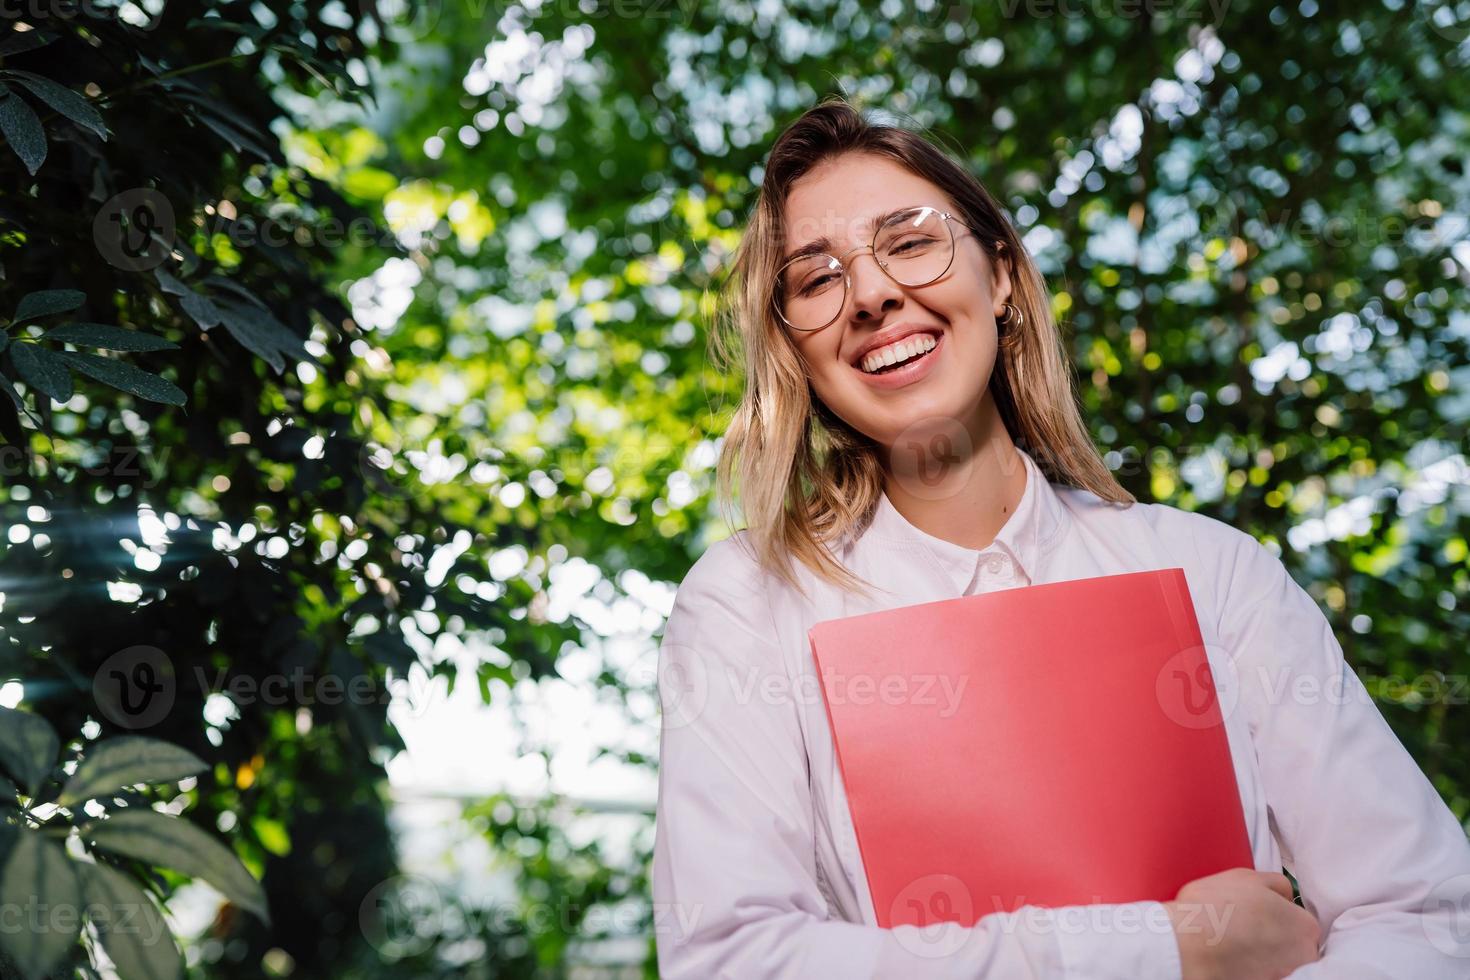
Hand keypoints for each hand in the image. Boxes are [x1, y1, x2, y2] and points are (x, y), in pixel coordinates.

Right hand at [1163, 868, 1321, 979]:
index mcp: (1305, 925)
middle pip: (1293, 942)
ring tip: (1235, 941)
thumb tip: (1284, 893)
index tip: (1258, 912)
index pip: (1299, 919)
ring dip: (1262, 952)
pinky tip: (1234, 957)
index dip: (1276, 914)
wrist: (1189, 945)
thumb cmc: (1215, 908)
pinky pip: (1263, 972)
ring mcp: (1285, 973)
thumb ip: (1274, 883)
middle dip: (1274, 935)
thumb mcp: (1246, 877)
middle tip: (1245, 926)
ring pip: (1277, 959)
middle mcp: (1304, 954)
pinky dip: (1251, 967)